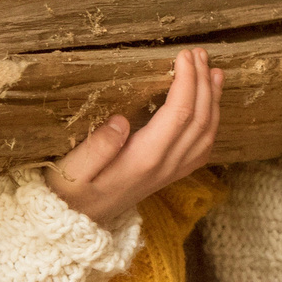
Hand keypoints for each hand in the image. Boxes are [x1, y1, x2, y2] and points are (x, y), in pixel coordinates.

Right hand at [43, 46, 224, 218]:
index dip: (186, 82)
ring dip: (212, 101)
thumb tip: (120, 122)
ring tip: (213, 71)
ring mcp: (170, 173)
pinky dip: (211, 122)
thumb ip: (95, 148)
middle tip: (199, 53)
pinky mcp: (169, 175)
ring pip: (206, 134)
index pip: (178, 114)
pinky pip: (201, 148)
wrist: (74, 227)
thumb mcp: (71, 173)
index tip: (183, 55)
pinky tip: (210, 107)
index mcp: (143, 160)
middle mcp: (164, 167)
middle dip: (202, 83)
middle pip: (198, 120)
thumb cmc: (67, 195)